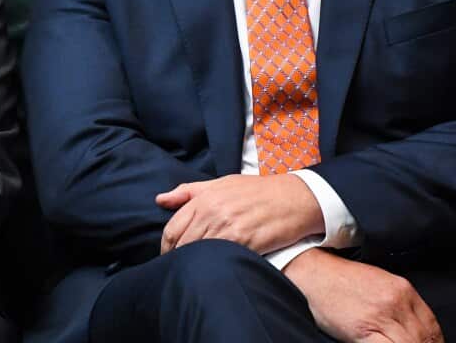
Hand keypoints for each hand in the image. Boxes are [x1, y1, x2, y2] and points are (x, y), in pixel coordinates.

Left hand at [155, 173, 323, 254]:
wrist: (294, 198)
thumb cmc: (257, 191)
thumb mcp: (221, 183)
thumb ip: (189, 192)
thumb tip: (160, 200)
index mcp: (204, 198)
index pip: (172, 229)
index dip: (166, 247)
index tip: (168, 256)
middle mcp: (213, 212)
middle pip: (182, 245)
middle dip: (176, 258)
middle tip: (178, 268)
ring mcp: (229, 228)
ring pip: (199, 253)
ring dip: (194, 264)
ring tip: (194, 271)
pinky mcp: (246, 243)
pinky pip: (221, 259)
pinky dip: (215, 265)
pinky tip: (215, 269)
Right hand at [285, 248, 442, 342]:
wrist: (313, 272)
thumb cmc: (342, 281)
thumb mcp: (380, 284)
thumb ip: (399, 305)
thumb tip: (413, 332)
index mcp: (404, 290)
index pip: (432, 327)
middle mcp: (397, 302)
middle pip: (425, 339)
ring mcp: (382, 315)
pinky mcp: (365, 329)